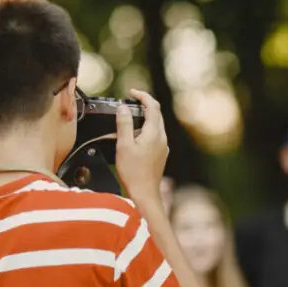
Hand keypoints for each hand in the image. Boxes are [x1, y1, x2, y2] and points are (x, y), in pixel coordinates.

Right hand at [115, 89, 168, 204]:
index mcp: (154, 133)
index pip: (153, 106)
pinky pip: (155, 136)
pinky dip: (146, 130)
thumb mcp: (124, 145)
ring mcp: (163, 147)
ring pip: (157, 125)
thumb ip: (124, 124)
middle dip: (144, 105)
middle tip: (131, 102)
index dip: (143, 96)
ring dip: (145, 118)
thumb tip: (124, 108)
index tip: (132, 93)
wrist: (144, 194)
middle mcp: (162, 138)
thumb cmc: (134, 173)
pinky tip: (136, 137)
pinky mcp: (161, 155)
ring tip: (130, 119)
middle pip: (157, 114)